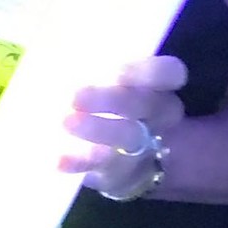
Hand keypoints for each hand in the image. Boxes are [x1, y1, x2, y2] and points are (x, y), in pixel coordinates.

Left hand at [59, 55, 187, 199]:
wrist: (126, 160)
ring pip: (129, 139)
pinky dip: (80, 163)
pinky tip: (60, 160)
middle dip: (113, 99)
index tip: (117, 72)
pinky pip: (102, 170)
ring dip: (99, 130)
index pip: (169, 73)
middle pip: (146, 104)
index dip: (149, 72)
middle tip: (76, 96)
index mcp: (158, 87)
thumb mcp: (110, 82)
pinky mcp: (120, 175)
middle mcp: (158, 117)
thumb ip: (97, 68)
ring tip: (66, 122)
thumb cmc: (111, 105)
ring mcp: (143, 149)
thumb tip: (58, 52)